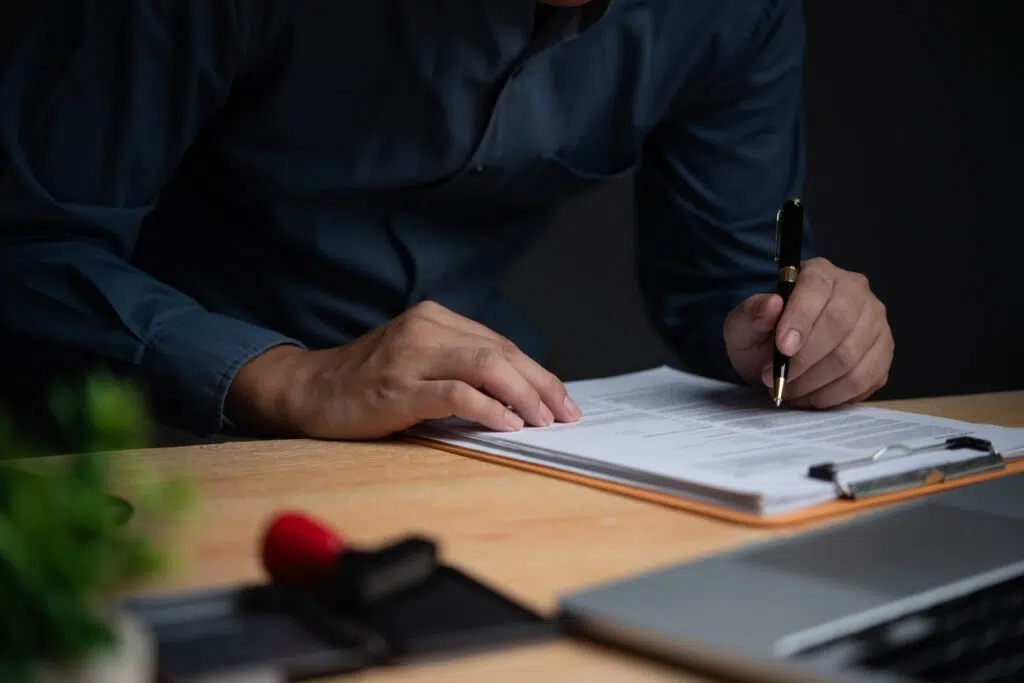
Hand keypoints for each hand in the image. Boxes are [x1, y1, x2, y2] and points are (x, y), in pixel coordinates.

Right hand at [225, 301, 580, 438]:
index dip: (536, 373)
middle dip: (541, 385)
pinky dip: (489, 409)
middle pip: (500, 352)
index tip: (562, 400)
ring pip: (486, 367)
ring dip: (523, 396)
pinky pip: (456, 394)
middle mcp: (425, 328)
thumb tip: (517, 395)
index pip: (500, 344)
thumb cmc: (366, 382)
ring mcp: (410, 356)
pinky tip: (508, 426)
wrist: (307, 390)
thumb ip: (457, 366)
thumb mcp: (416, 360)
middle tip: (565, 415)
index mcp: (434, 319)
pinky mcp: (398, 387)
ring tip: (544, 421)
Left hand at [723, 257, 893, 408]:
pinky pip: (864, 380)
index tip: (782, 349)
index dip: (801, 320)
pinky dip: (833, 396)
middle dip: (805, 359)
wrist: (778, 358)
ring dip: (814, 382)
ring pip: (851, 357)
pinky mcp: (882, 353)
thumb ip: (751, 314)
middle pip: (840, 324)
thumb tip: (772, 304)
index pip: (817, 289)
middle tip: (777, 379)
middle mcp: (855, 291)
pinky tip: (811, 396)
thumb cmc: (762, 336)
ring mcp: (874, 322)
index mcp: (818, 273)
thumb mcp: (742, 325)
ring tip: (789, 389)